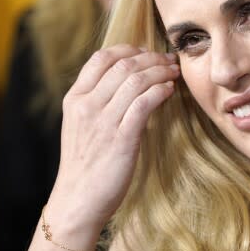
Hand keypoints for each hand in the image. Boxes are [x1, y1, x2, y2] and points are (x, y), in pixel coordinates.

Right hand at [47, 45, 178, 235]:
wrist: (77, 201)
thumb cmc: (85, 165)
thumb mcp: (81, 127)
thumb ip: (97, 102)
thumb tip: (126, 82)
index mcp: (74, 99)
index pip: (101, 58)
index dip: (128, 49)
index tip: (147, 53)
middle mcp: (87, 106)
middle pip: (123, 65)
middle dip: (151, 58)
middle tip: (169, 60)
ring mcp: (103, 122)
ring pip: (136, 80)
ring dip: (160, 72)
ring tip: (174, 72)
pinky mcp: (121, 139)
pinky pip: (144, 104)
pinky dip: (160, 91)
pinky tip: (170, 91)